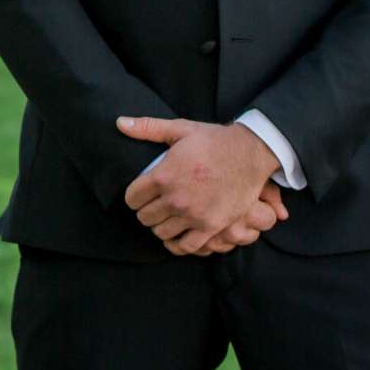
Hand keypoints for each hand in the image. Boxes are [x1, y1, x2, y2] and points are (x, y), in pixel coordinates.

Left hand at [118, 116, 286, 255]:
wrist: (250, 153)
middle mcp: (176, 198)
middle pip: (144, 218)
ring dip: (160, 227)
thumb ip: (147, 128)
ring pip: (161, 233)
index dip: (133, 196)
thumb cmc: (213, 140)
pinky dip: (178, 245)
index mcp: (164, 175)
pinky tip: (177, 236)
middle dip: (145, 211)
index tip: (140, 195)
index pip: (132, 198)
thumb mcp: (179, 129)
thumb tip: (119, 123)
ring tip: (165, 218)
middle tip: (153, 206)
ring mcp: (194, 214)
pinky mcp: (212, 226)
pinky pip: (186, 246)